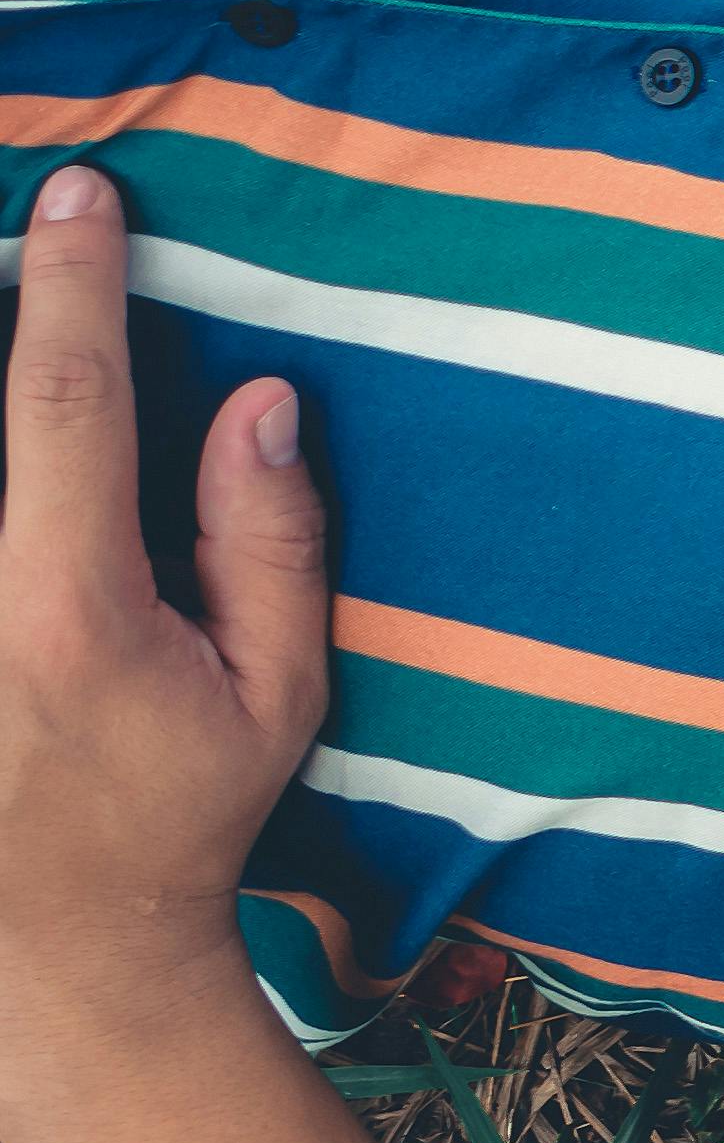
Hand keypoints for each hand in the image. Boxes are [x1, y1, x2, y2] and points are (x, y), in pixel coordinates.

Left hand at [0, 164, 328, 1046]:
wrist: (47, 947)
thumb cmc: (175, 814)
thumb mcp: (277, 696)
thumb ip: (273, 544)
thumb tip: (259, 400)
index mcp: (68, 613)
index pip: (63, 404)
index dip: (72, 285)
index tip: (81, 196)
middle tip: (6, 223)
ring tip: (5, 318)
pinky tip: (10, 461)